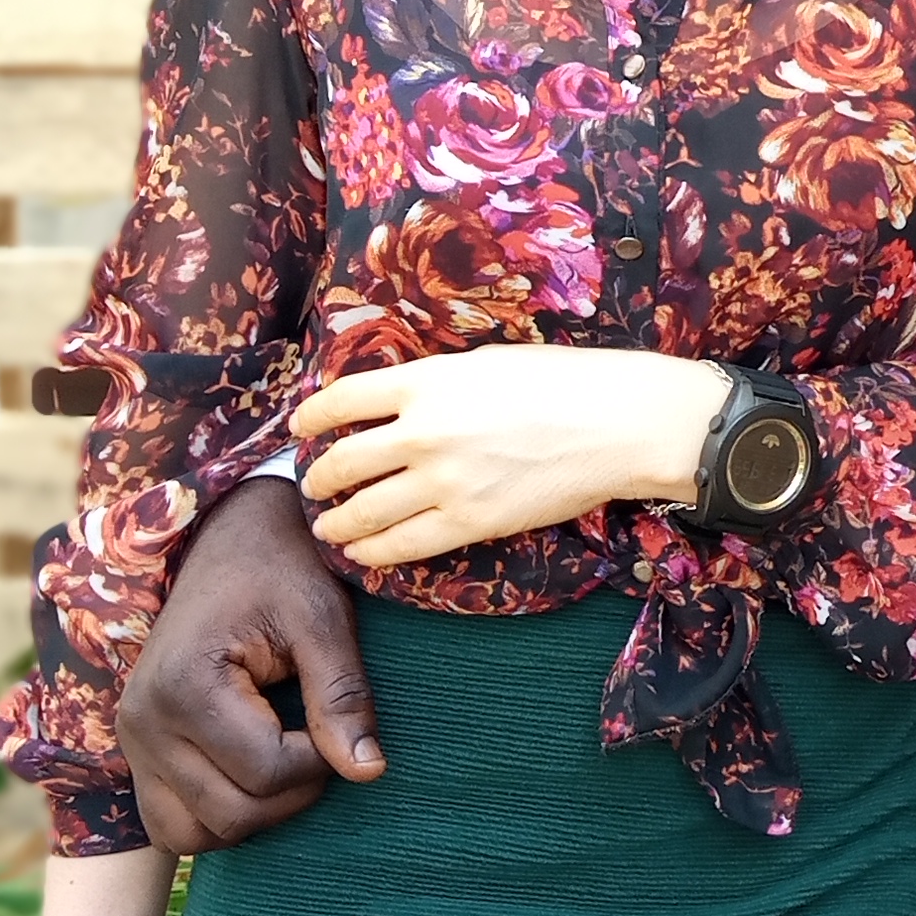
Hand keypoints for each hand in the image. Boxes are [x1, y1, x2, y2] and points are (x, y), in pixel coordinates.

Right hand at [122, 473, 381, 855]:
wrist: (229, 538)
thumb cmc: (281, 570)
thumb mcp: (322, 618)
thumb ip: (344, 695)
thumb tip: (369, 771)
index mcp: (185, 685)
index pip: (267, 773)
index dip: (320, 761)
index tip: (337, 719)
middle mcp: (143, 722)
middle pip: (231, 814)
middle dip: (291, 795)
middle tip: (317, 742)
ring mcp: (131, 742)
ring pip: (193, 835)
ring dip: (252, 815)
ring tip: (283, 761)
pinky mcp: (135, 753)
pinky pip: (170, 825)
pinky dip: (215, 816)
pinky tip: (250, 774)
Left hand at [295, 345, 720, 566]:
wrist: (615, 424)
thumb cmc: (561, 382)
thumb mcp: (485, 363)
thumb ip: (435, 383)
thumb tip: (398, 402)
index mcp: (425, 381)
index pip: (341, 400)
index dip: (310, 419)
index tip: (301, 429)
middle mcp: (422, 431)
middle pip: (343, 462)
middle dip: (317, 479)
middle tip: (312, 487)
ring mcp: (443, 481)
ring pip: (363, 511)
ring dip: (336, 522)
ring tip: (328, 527)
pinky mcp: (469, 522)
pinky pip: (402, 545)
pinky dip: (372, 552)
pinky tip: (362, 552)